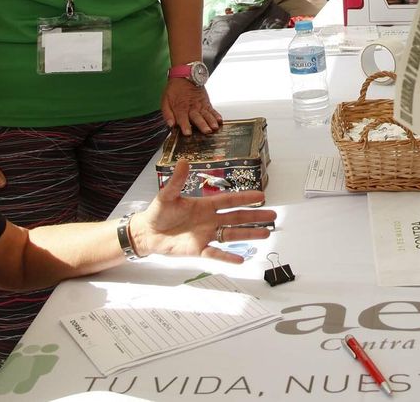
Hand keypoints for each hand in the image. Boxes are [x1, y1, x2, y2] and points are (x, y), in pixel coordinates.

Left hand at [131, 161, 275, 261]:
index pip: (229, 201)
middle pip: (237, 217)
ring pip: (232, 234)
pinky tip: (241, 258)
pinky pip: (216, 253)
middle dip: (255, 216)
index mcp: (205, 205)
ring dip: (249, 234)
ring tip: (266, 233)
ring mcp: (206, 235)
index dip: (245, 198)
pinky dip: (228, 257)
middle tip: (273, 215)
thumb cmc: (157, 212)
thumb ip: (177, 180)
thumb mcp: (167, 195)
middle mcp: (209, 220)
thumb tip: (184, 161)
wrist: (146, 232)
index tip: (261, 195)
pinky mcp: (198, 249)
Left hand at [162, 78, 221, 135]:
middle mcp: (191, 107)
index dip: (185, 126)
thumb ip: (167, 114)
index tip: (188, 133)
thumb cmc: (175, 89)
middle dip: (202, 125)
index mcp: (180, 107)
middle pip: (197, 117)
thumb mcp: (165, 100)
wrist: (185, 75)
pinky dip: (216, 115)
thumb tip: (170, 124)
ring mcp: (200, 105)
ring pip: (206, 114)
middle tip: (206, 131)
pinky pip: (212, 110)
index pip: (182, 118)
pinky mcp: (206, 103)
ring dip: (211, 121)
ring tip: (214, 127)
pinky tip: (220, 121)